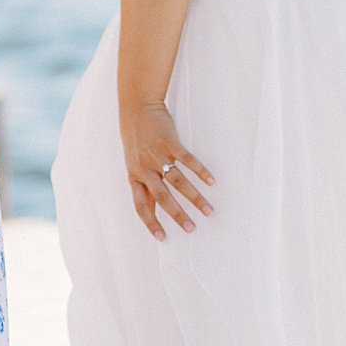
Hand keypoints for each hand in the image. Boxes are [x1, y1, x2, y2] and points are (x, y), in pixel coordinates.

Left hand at [120, 101, 214, 241]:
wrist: (136, 107)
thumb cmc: (135, 137)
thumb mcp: (133, 162)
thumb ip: (143, 183)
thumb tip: (152, 207)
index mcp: (134, 176)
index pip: (141, 205)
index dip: (151, 223)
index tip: (163, 238)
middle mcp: (145, 168)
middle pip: (162, 197)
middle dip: (178, 215)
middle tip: (192, 229)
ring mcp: (157, 155)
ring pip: (178, 182)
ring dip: (195, 198)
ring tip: (209, 211)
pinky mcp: (170, 142)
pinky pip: (187, 161)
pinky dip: (201, 172)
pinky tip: (212, 181)